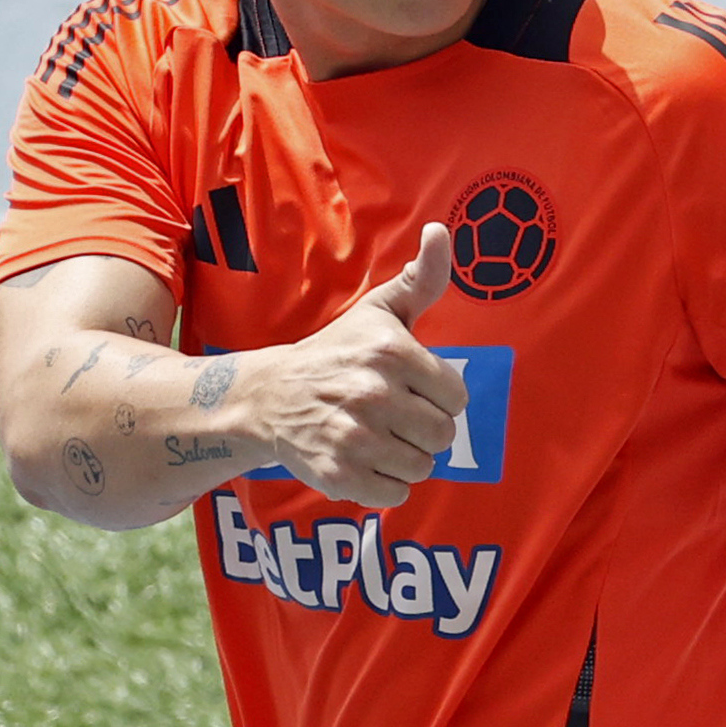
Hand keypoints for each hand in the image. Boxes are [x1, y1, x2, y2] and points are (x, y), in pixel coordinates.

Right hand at [243, 223, 469, 507]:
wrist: (269, 396)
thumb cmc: (336, 352)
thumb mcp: (379, 311)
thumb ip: (422, 278)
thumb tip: (440, 232)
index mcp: (391, 353)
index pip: (456, 396)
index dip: (438, 396)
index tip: (413, 389)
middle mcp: (373, 395)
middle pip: (443, 435)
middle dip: (425, 430)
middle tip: (396, 417)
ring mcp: (355, 438)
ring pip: (423, 467)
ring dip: (407, 457)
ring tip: (379, 437)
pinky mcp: (339, 476)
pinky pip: (395, 494)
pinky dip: (386, 484)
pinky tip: (364, 460)